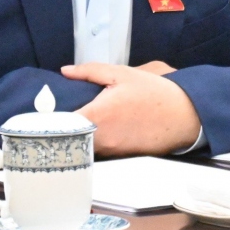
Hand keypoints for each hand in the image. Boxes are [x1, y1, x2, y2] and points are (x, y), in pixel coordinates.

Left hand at [61, 62, 200, 155]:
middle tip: (57, 115)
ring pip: (83, 147)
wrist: (186, 116)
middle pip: (69, 139)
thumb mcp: (122, 74)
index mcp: (97, 115)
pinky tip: (98, 130)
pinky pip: (99, 152)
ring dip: (77, 137)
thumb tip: (65, 71)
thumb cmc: (155, 93)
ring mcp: (111, 151)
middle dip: (62, 128)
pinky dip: (94, 143)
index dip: (49, 118)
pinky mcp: (121, 158)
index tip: (43, 111)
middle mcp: (101, 138)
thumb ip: (90, 72)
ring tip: (76, 121)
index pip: (61, 124)